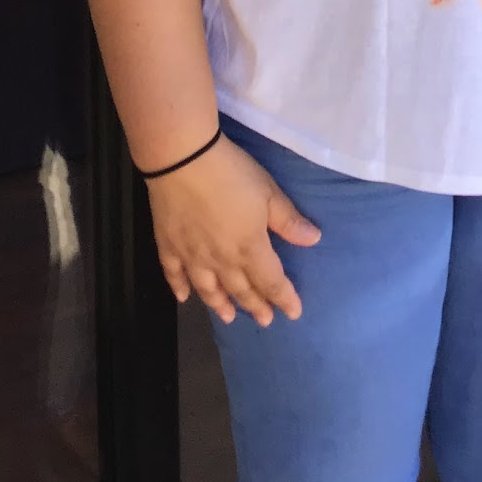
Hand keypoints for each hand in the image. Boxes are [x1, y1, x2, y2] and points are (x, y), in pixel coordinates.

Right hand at [145, 135, 320, 325]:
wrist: (183, 160)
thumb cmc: (231, 173)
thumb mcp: (268, 192)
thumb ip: (288, 220)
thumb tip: (314, 240)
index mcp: (249, 248)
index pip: (271, 281)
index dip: (284, 298)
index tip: (294, 313)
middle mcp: (221, 261)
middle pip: (241, 289)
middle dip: (256, 306)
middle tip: (265, 321)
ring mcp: (192, 256)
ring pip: (208, 289)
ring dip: (220, 305)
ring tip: (229, 318)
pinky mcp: (168, 246)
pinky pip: (174, 274)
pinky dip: (179, 288)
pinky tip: (183, 298)